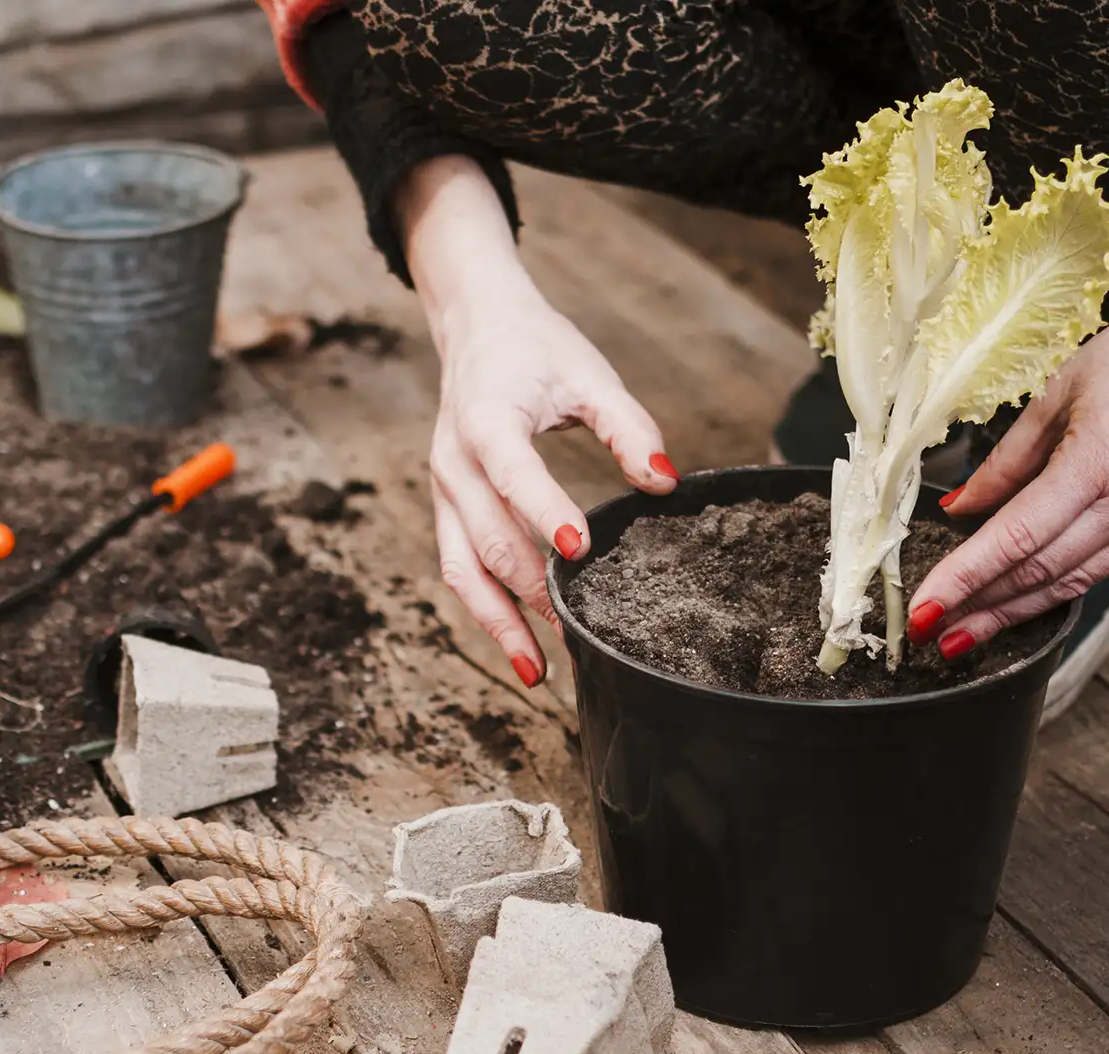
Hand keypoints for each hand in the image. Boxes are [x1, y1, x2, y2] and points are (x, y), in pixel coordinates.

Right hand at [430, 286, 676, 685]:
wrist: (475, 328)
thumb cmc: (535, 349)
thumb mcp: (588, 373)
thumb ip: (629, 426)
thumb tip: (664, 482)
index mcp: (485, 419)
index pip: (511, 472)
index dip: (543, 512)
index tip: (579, 551)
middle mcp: (454, 462)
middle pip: (484, 538)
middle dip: (529, 592)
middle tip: (578, 635)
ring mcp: (444, 490)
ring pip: (461, 568)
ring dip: (497, 622)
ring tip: (537, 671)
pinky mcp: (448, 509)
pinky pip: (460, 567)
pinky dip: (487, 610)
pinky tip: (522, 646)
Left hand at [905, 283, 1108, 654]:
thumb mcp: (1058, 396)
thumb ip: (1005, 462)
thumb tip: (959, 508)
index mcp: (1100, 464)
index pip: (1015, 538)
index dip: (963, 579)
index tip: (922, 610)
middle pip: (1040, 573)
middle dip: (980, 609)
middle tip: (928, 636)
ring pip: (1072, 581)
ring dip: (1014, 612)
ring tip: (964, 634)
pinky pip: (1102, 566)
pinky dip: (1056, 587)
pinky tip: (1020, 600)